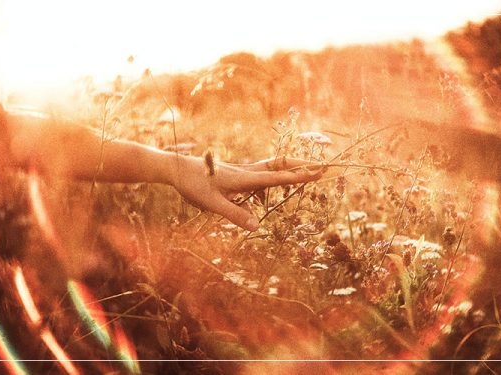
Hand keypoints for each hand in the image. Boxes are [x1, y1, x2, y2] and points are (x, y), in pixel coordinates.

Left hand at [170, 155, 323, 230]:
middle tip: (323, 165)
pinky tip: (278, 180)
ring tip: (309, 168)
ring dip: (292, 166)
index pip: (277, 177)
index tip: (317, 172)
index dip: (298, 176)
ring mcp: (243, 171)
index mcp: (244, 179)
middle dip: (302, 165)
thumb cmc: (193, 186)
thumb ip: (235, 215)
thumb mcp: (212, 204)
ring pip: (273, 166)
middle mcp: (247, 172)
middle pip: (280, 165)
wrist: (177, 169)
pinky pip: (263, 172)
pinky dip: (278, 172)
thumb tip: (257, 227)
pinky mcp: (238, 174)